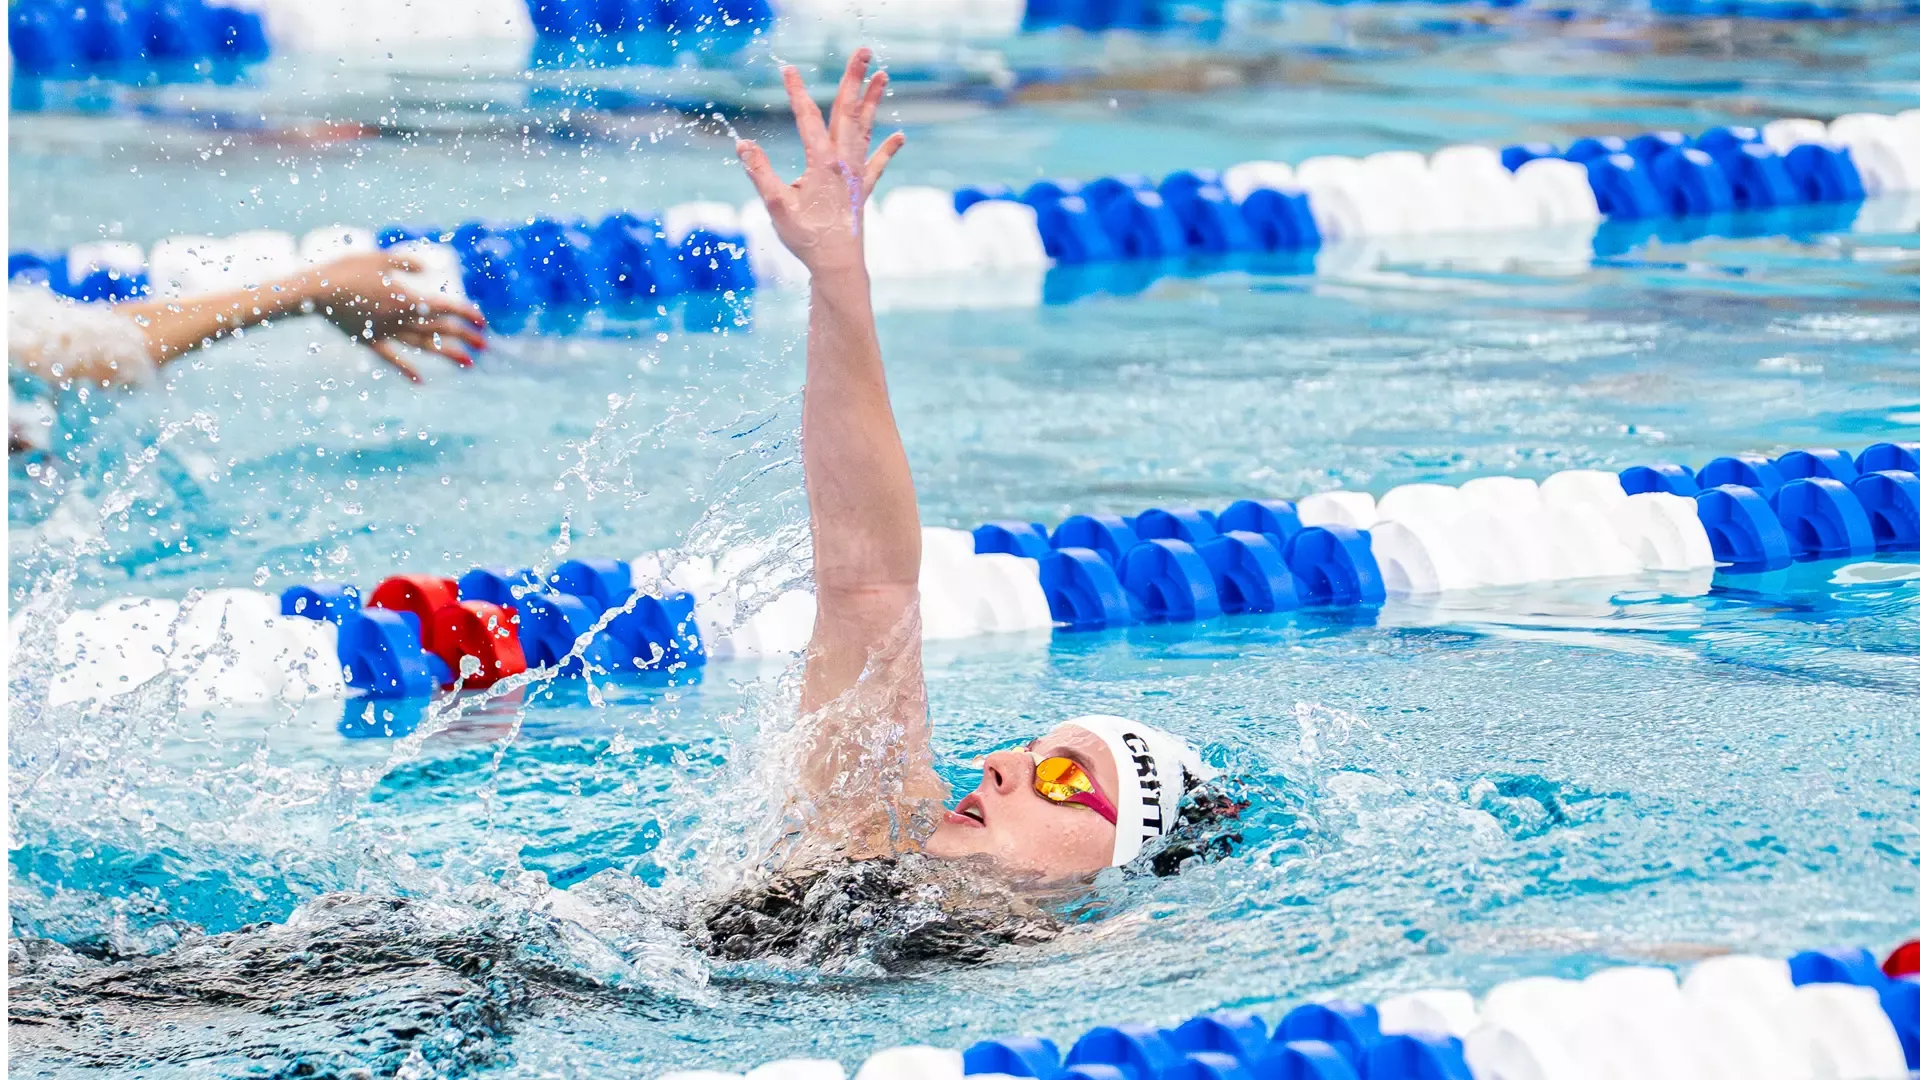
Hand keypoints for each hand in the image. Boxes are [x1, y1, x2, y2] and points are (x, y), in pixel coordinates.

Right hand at [302, 251, 488, 382]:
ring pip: (423, 345)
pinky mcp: (369, 340)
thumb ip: (407, 264)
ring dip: (447, 354)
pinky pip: (391, 357)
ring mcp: (386, 332)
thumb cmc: (348, 269)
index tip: (483, 321)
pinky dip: (407, 369)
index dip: (466, 313)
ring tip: (468, 363)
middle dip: (464, 336)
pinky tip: (421, 381)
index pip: (446, 307)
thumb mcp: (381, 258)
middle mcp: (401, 319)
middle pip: (440, 329)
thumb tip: (429, 270)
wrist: (314, 291)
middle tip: (484, 344)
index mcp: (408, 298)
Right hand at [736, 49, 905, 277]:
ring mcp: (856, 174)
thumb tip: (743, 144)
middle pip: (848, 111)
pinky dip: (888, 148)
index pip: (808, 117)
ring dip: (873, 101)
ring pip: (865, 128)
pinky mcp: (862, 189)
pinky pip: (877, 162)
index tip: (788, 69)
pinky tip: (899, 135)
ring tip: (883, 76)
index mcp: (822, 162)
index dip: (797, 92)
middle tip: (864, 51)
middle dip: (854, 79)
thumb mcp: (776, 205)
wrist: (838, 266)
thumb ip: (760, 173)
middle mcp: (844, 162)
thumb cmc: (806, 238)